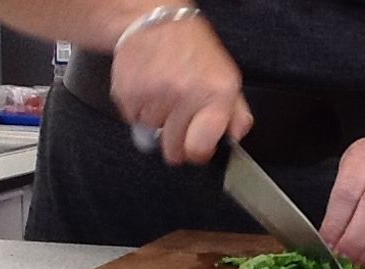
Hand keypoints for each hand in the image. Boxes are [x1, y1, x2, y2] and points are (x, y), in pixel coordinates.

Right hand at [110, 14, 252, 165]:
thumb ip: (236, 113)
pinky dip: (138, 111)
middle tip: (178, 120)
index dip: (197, 153)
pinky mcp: (128, 93)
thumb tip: (235, 138)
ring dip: (156, 122)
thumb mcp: (226, 77)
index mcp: (215, 95)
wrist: (155, 20)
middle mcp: (185, 95)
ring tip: (163, 96)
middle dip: (175, 142)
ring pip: (151, 135)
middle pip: (173, 150)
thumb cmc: (193, 49)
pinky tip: (148, 90)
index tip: (195, 148)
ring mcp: (154, 95)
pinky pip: (132, 120)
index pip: (199, 149)